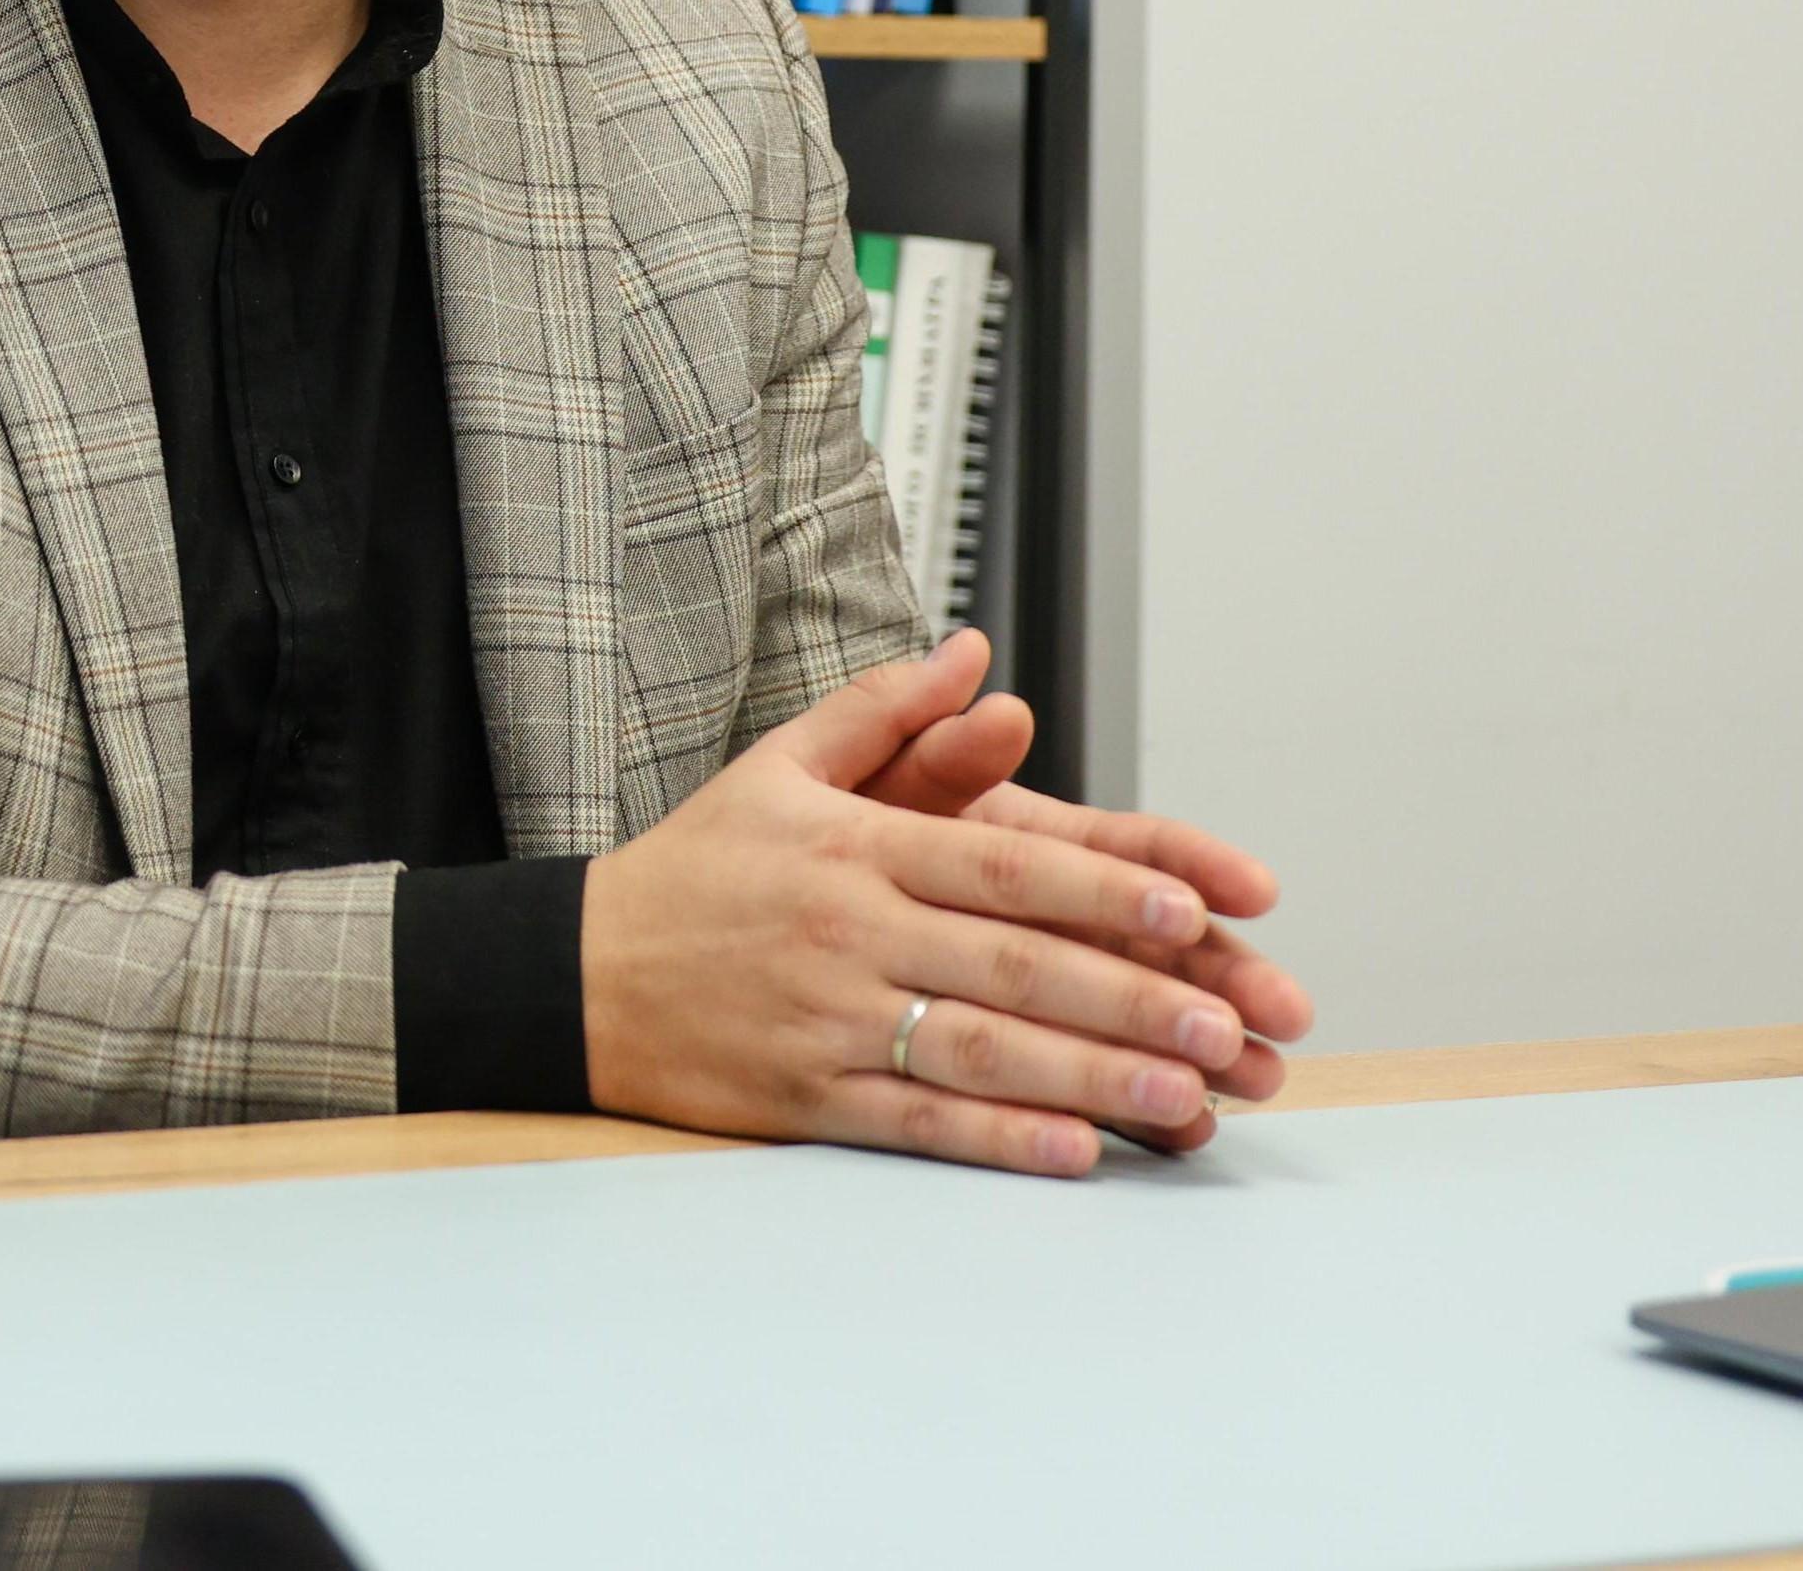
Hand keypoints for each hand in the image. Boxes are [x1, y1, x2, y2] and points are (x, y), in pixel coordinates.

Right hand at [578, 632, 1309, 1173]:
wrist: (576, 972)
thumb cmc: (696, 868)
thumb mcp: (781, 765)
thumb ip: (886, 711)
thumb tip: (975, 654)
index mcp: (855, 848)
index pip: (1001, 864)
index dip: (1102, 887)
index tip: (1193, 909)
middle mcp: (848, 933)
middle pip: (1011, 964)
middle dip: (1128, 997)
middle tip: (1225, 1022)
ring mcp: (828, 1020)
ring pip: (980, 1052)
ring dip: (1091, 1078)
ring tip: (1186, 1094)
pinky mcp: (807, 1098)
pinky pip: (918, 1122)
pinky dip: (1002, 1139)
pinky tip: (1080, 1149)